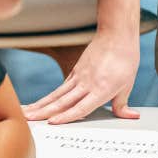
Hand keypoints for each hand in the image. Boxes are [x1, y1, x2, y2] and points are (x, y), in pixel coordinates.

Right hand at [22, 32, 140, 123]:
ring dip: (41, 104)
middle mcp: (87, 84)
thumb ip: (123, 104)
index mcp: (101, 89)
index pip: (81, 107)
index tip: (52, 123)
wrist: (117, 34)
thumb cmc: (125, 58)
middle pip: (62, 101)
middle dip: (44, 112)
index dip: (66, 116)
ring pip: (57, 94)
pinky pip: (61, 87)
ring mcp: (79, 76)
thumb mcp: (128, 84)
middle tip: (27, 119)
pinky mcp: (76, 70)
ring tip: (26, 112)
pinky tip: (40, 103)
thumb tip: (131, 116)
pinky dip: (50, 96)